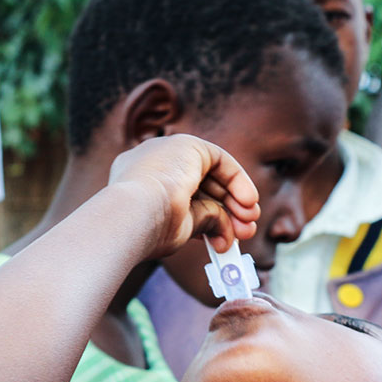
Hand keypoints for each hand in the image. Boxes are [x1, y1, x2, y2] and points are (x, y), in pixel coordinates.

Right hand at [108, 135, 259, 257]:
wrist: (134, 216)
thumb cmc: (147, 230)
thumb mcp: (179, 228)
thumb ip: (202, 222)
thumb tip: (224, 232)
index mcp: (139, 185)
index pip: (182, 199)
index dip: (208, 216)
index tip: (225, 237)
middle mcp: (150, 164)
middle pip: (200, 186)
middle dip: (227, 211)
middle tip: (244, 233)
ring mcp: (166, 151)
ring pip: (211, 175)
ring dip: (235, 202)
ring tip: (248, 226)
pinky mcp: (185, 144)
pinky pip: (219, 160)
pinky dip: (237, 181)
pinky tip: (247, 203)